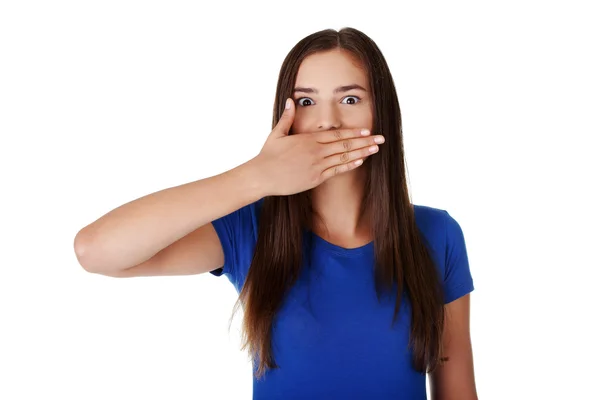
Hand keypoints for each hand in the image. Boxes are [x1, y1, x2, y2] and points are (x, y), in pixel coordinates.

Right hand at [252, 98, 384, 195]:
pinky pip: (336, 171)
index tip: (367, 131)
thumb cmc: (268, 155)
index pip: (336, 134)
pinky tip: (360, 161)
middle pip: (345, 145)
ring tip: (375, 150)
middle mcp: (316, 151)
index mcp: (308, 139)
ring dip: (362, 153)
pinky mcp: (315, 178)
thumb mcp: (277, 133)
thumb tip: (291, 100)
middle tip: (381, 139)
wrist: (262, 176)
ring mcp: (317, 165)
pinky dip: (349, 166)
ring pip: (344, 158)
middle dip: (365, 142)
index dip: (354, 133)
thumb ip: (287, 117)